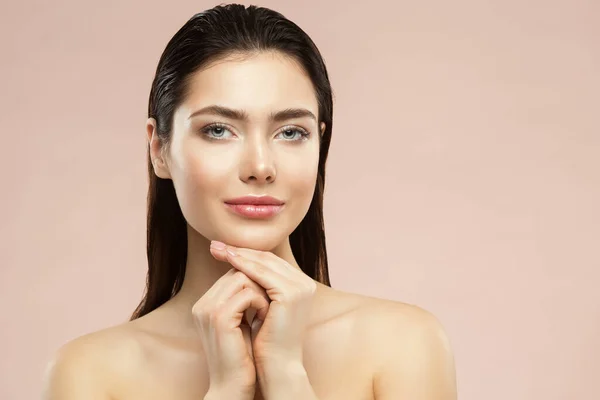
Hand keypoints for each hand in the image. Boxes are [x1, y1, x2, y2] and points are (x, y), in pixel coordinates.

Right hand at [192, 267, 269, 399]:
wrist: (232, 386)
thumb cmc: (241, 357)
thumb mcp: (239, 324)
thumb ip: (242, 302)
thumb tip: (259, 279)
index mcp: (204, 305)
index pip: (231, 274)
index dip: (253, 280)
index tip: (269, 293)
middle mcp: (202, 304)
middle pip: (235, 272)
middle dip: (258, 282)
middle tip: (272, 299)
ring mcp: (208, 309)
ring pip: (241, 278)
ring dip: (261, 290)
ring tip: (269, 307)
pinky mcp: (220, 318)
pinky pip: (247, 294)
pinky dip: (261, 302)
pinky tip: (267, 314)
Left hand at [209, 241, 316, 371]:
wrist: (277, 366)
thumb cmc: (267, 341)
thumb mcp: (263, 307)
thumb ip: (259, 286)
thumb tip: (238, 265)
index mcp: (301, 285)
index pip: (270, 262)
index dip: (246, 254)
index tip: (223, 250)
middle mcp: (305, 283)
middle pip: (267, 258)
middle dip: (240, 250)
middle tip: (216, 244)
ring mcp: (301, 287)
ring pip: (264, 263)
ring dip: (239, 254)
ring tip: (218, 249)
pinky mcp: (291, 293)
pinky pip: (262, 274)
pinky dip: (244, 265)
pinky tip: (228, 261)